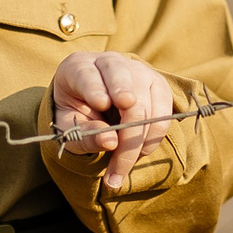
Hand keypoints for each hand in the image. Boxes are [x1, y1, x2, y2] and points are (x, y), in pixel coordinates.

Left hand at [48, 52, 173, 190]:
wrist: (93, 106)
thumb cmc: (76, 115)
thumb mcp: (69, 128)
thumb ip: (85, 134)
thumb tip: (110, 142)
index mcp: (79, 67)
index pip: (87, 74)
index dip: (95, 88)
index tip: (101, 104)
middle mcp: (111, 62)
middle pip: (125, 89)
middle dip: (125, 126)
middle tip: (118, 159)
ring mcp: (138, 71)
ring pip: (147, 104)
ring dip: (138, 142)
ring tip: (120, 170)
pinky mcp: (158, 84)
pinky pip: (163, 114)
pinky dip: (153, 139)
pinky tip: (138, 153)